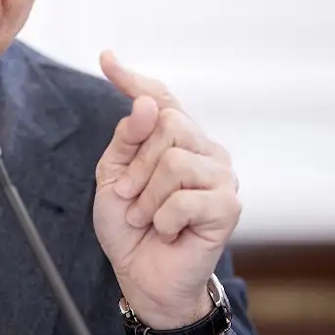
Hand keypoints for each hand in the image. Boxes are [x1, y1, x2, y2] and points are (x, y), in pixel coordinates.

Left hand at [93, 51, 240, 330]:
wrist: (143, 276)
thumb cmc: (130, 226)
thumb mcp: (113, 177)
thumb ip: (126, 139)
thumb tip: (145, 105)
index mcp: (177, 139)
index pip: (159, 97)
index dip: (133, 79)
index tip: (107, 59)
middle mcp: (204, 149)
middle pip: (167, 124)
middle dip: (137, 164)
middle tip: (129, 197)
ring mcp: (220, 175)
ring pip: (174, 161)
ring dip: (147, 197)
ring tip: (146, 218)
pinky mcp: (227, 205)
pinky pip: (184, 198)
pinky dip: (163, 219)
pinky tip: (168, 231)